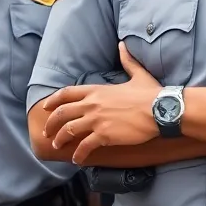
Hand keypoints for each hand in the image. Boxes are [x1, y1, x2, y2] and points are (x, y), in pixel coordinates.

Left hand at [43, 43, 161, 163]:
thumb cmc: (151, 93)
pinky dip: (78, 154)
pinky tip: (77, 159)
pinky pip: (85, 146)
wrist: (160, 109)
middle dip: (51, 123)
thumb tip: (122, 45)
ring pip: (69, 130)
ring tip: (58, 146)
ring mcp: (96, 120)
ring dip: (60, 139)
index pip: (67, 93)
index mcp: (97, 90)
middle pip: (63, 113)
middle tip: (47, 132)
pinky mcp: (104, 135)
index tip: (45, 107)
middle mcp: (92, 104)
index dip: (53, 100)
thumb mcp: (137, 74)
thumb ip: (127, 61)